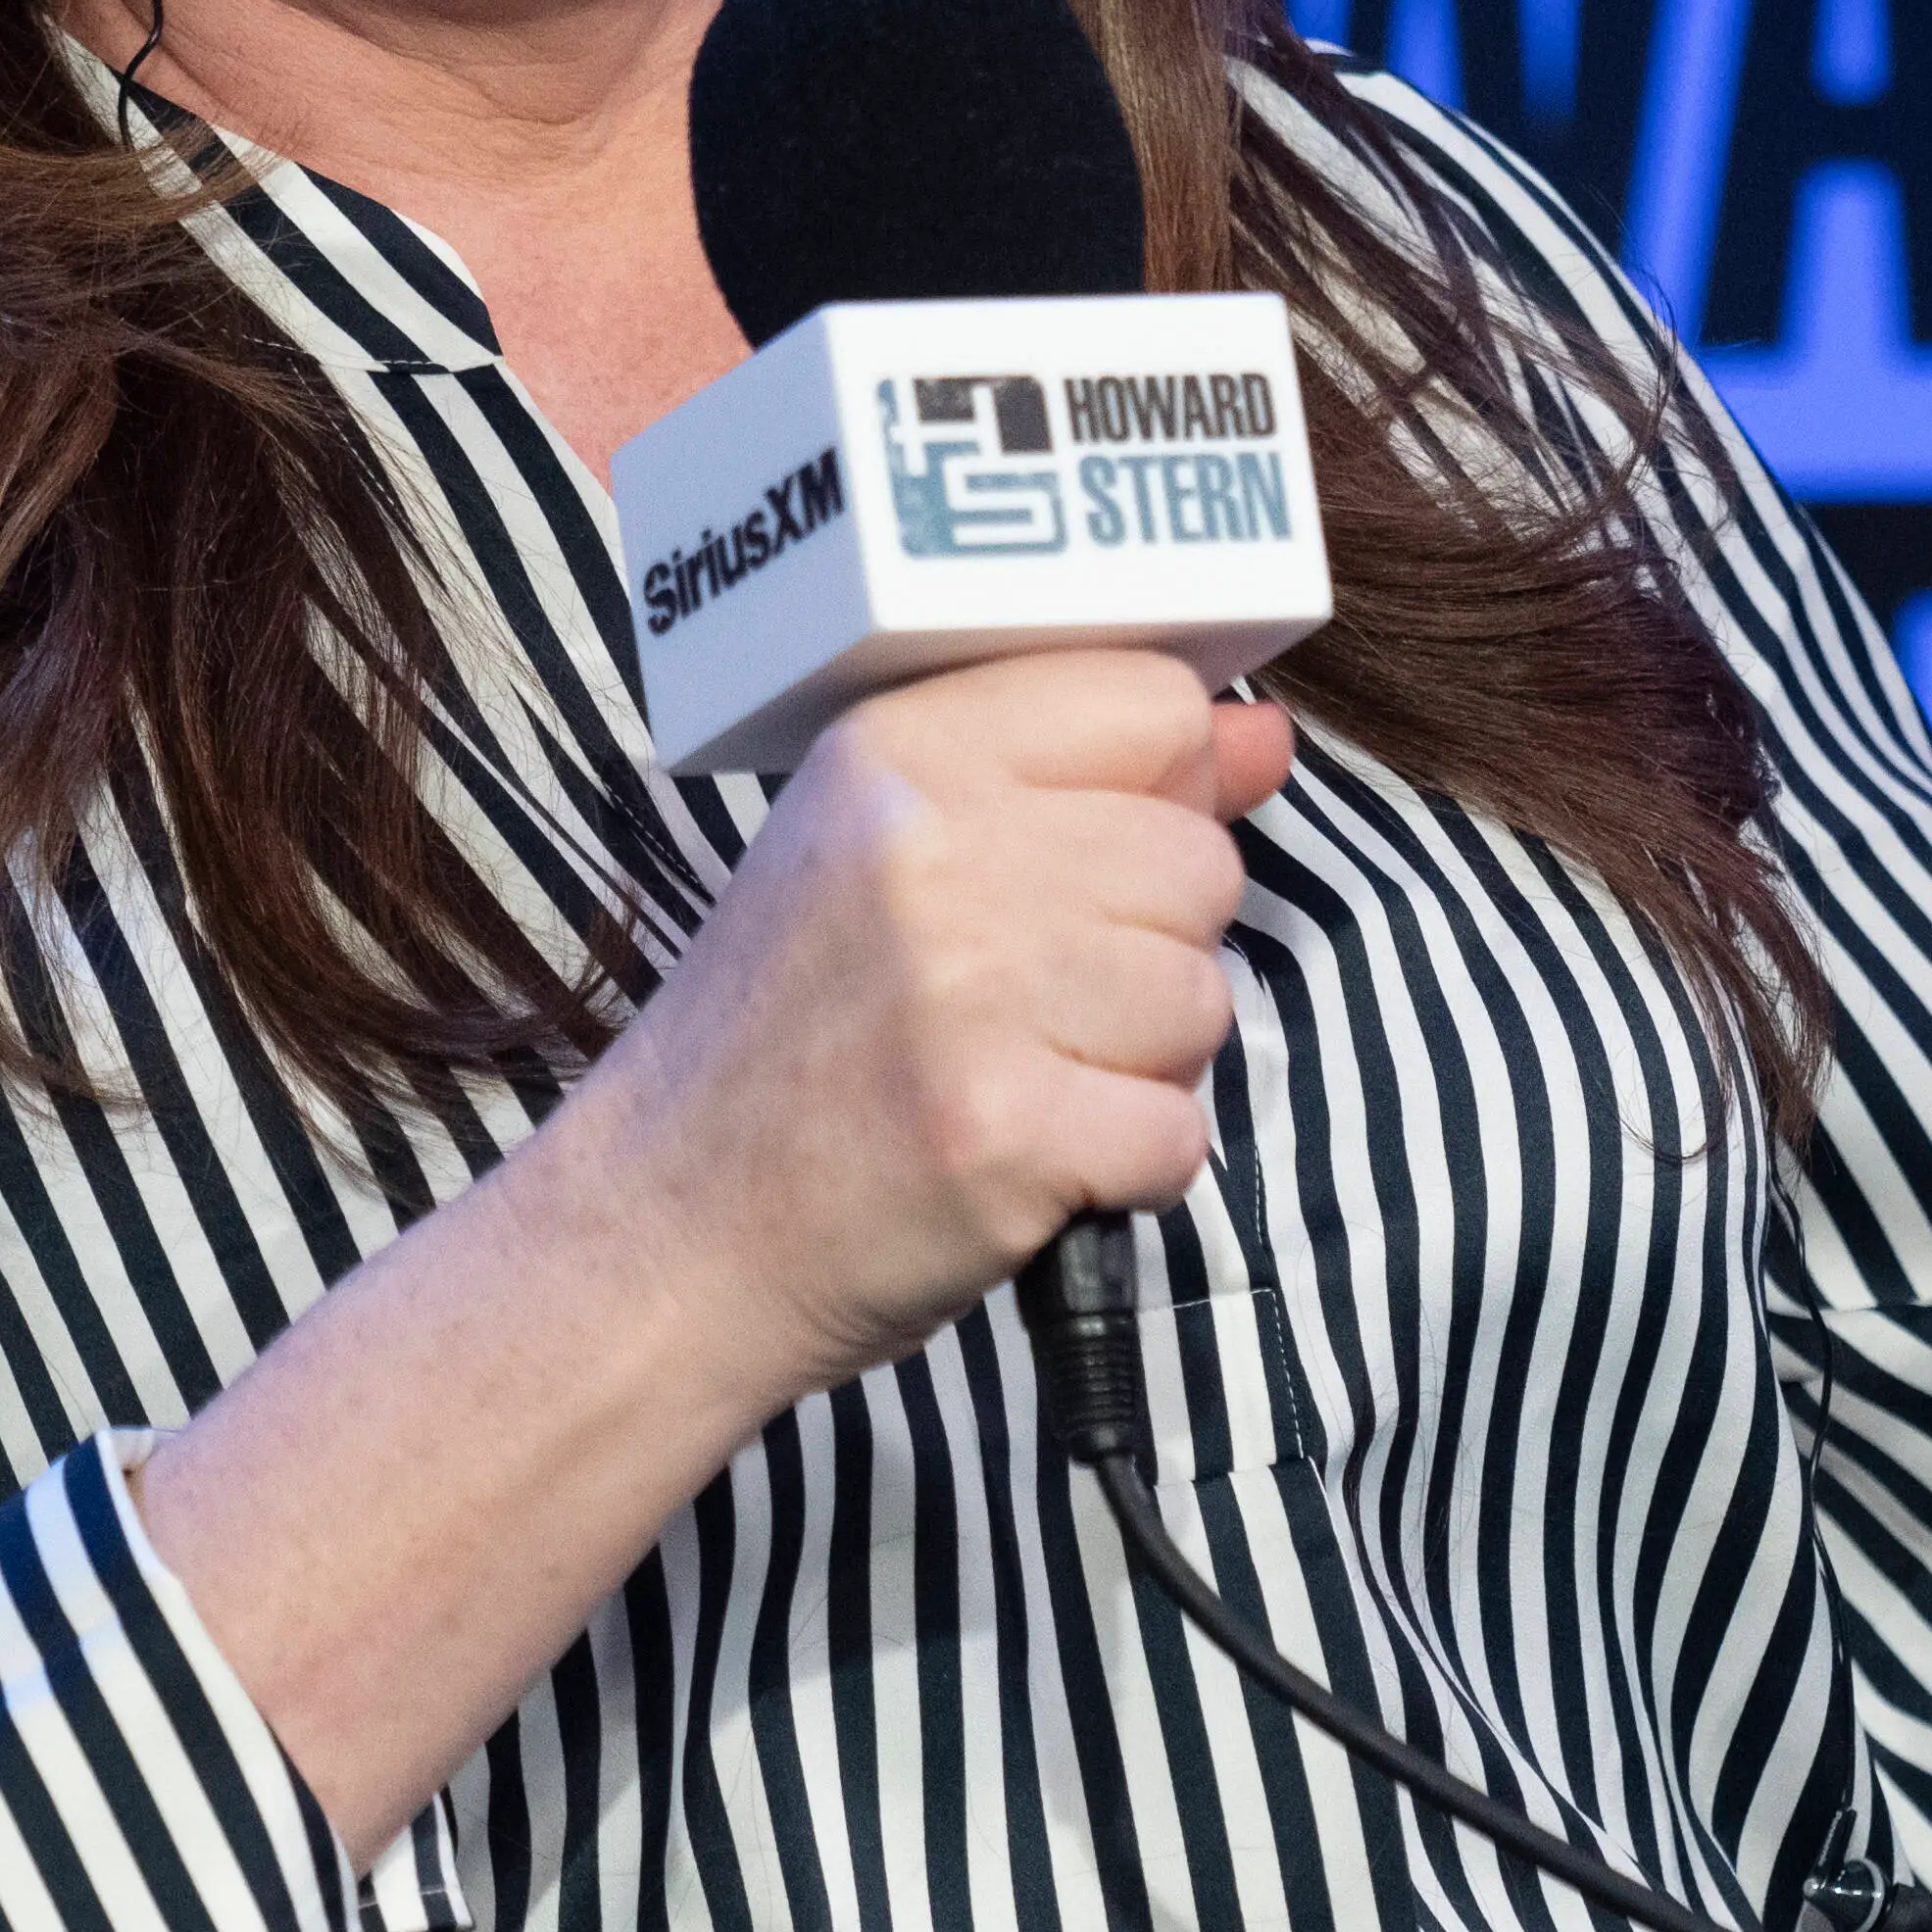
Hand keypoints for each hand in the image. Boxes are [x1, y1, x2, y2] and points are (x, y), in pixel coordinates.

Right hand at [563, 649, 1299, 1400]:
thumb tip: (1263, 734)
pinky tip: (1025, 1161)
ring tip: (1013, 1080)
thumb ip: (1083, 780)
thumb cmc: (794, 1040)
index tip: (1085, 863)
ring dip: (1138, 1066)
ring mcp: (969, 996)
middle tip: (1014, 1009)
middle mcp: (934, 851)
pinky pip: (1179, 1135)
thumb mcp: (889, 853)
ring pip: (1203, 1001)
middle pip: (1200, 865)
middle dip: (1146, 953)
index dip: (1159, 791)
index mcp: (900, 750)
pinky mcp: (1002, 1134)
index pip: (1150, 700)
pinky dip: (1124, 1171)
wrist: (669, 1230)